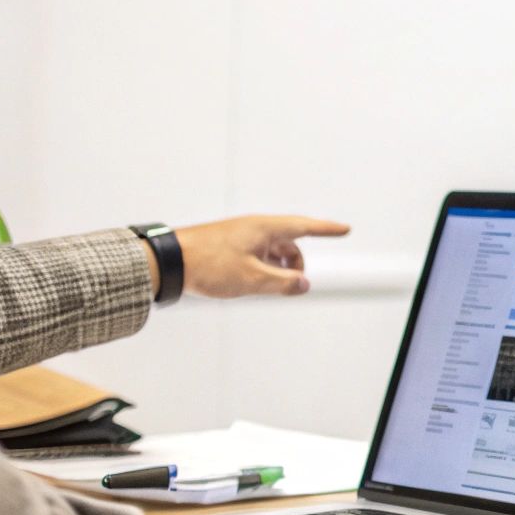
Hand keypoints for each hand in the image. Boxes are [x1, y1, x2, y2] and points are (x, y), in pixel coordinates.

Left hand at [162, 215, 350, 298]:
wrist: (170, 261)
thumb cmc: (209, 264)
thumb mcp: (252, 279)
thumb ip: (282, 283)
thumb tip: (304, 284)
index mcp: (264, 228)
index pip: (304, 226)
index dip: (326, 229)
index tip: (345, 229)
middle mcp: (255, 228)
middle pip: (289, 244)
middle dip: (296, 265)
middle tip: (293, 286)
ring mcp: (241, 237)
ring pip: (273, 252)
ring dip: (278, 270)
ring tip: (270, 288)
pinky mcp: (229, 246)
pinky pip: (257, 256)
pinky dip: (263, 269)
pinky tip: (254, 284)